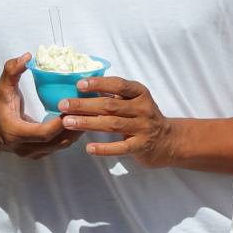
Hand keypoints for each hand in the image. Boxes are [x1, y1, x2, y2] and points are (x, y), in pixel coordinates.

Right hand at [0, 54, 81, 160]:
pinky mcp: (40, 154)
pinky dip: (70, 134)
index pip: (43, 133)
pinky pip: (59, 146)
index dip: (59, 124)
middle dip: (73, 126)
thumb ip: (12, 70)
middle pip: (56, 142)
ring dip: (75, 131)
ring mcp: (33, 154)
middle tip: (87, 110)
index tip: (72, 108)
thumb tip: (27, 57)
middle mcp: (25, 148)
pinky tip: (80, 121)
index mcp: (14, 133)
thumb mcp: (2, 88)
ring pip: (61, 146)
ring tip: (87, 115)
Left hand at [61, 76, 177, 164]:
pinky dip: (104, 148)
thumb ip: (116, 96)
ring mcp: (143, 128)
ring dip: (88, 123)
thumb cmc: (145, 118)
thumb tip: (85, 89)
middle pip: (110, 105)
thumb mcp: (136, 102)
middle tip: (64, 105)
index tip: (79, 85)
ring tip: (68, 122)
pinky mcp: (141, 146)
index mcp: (140, 94)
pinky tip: (89, 148)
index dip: (98, 84)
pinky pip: (120, 148)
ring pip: (112, 124)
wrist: (169, 141)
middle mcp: (143, 109)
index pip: (118, 85)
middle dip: (84, 104)